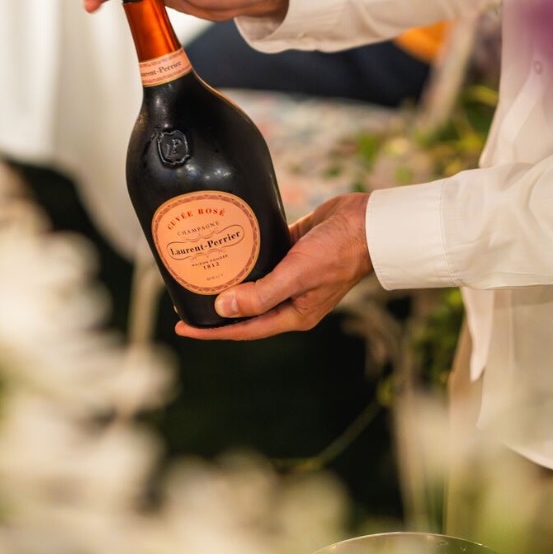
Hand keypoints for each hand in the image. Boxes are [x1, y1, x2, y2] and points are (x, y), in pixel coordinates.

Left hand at [175, 195, 372, 340]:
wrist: (369, 223)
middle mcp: (291, 298)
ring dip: (230, 278)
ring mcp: (293, 274)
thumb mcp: (297, 276)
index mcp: (294, 314)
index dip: (213, 330)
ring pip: (253, 281)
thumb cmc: (339, 253)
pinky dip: (246, 252)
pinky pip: (264, 254)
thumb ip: (261, 295)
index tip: (183, 326)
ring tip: (200, 272)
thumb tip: (223, 310)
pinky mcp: (294, 250)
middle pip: (245, 308)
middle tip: (184, 299)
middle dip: (216, 307)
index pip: (244, 329)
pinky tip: (226, 243)